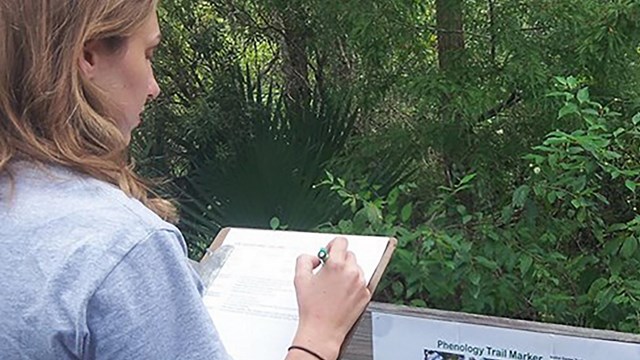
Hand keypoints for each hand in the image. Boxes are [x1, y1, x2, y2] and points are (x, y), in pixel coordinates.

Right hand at [288, 237, 370, 359]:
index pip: (341, 241)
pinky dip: (353, 285)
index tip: (329, 252)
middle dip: (339, 260)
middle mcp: (352, 272)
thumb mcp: (300, 278)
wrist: (322, 331)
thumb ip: (305, 259)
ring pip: (356, 268)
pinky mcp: (365, 295)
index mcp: (336, 265)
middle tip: (328, 272)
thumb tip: (315, 258)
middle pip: (349, 255)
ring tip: (334, 287)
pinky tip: (341, 295)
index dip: (333, 245)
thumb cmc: (311, 308)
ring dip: (347, 272)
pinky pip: (361, 282)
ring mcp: (361, 284)